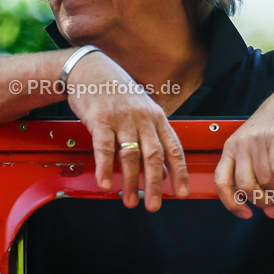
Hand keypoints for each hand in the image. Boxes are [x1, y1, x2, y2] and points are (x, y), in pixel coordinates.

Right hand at [66, 52, 188, 210]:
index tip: (182, 192)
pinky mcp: (100, 120)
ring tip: (129, 200)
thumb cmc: (117, 92)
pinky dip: (105, 167)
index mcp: (156, 117)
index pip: (173, 148)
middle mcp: (142, 119)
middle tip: (154, 204)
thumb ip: (152, 137)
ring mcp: (121, 119)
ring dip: (131, 181)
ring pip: (130, 155)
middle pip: (154, 156)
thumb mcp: (142, 110)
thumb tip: (165, 167)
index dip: (179, 172)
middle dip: (156, 184)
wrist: (91, 69)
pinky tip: (105, 182)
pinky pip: (104, 148)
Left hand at [214, 77, 273, 218]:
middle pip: (245, 186)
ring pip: (266, 180)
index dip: (231, 203)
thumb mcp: (268, 156)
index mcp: (231, 149)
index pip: (221, 182)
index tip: (246, 214)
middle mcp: (240, 144)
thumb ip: (267, 184)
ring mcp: (257, 140)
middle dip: (263, 201)